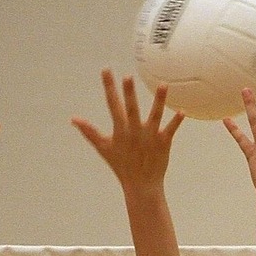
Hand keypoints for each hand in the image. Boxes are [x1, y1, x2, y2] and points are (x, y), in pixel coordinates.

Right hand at [72, 70, 182, 194]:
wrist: (141, 184)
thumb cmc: (121, 165)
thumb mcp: (103, 147)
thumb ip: (89, 131)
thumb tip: (73, 119)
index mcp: (120, 129)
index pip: (112, 104)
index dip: (109, 87)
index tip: (106, 70)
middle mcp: (135, 131)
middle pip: (132, 108)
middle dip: (129, 93)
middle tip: (128, 76)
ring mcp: (150, 136)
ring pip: (155, 115)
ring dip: (159, 100)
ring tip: (163, 85)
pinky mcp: (163, 143)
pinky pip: (171, 129)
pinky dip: (176, 121)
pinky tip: (182, 111)